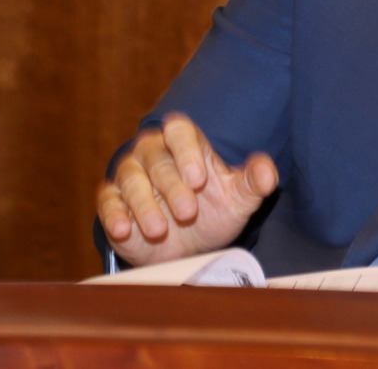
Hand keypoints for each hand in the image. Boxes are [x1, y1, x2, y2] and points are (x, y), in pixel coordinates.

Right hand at [96, 113, 278, 266]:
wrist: (188, 247)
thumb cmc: (213, 212)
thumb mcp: (237, 200)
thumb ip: (254, 183)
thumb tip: (269, 172)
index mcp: (185, 144)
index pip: (180, 131)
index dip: (187, 150)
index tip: (200, 178)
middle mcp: (154, 154)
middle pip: (157, 159)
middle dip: (172, 186)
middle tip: (189, 212)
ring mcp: (130, 177)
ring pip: (130, 180)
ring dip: (145, 205)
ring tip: (160, 230)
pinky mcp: (113, 202)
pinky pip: (109, 202)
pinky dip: (114, 215)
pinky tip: (124, 230)